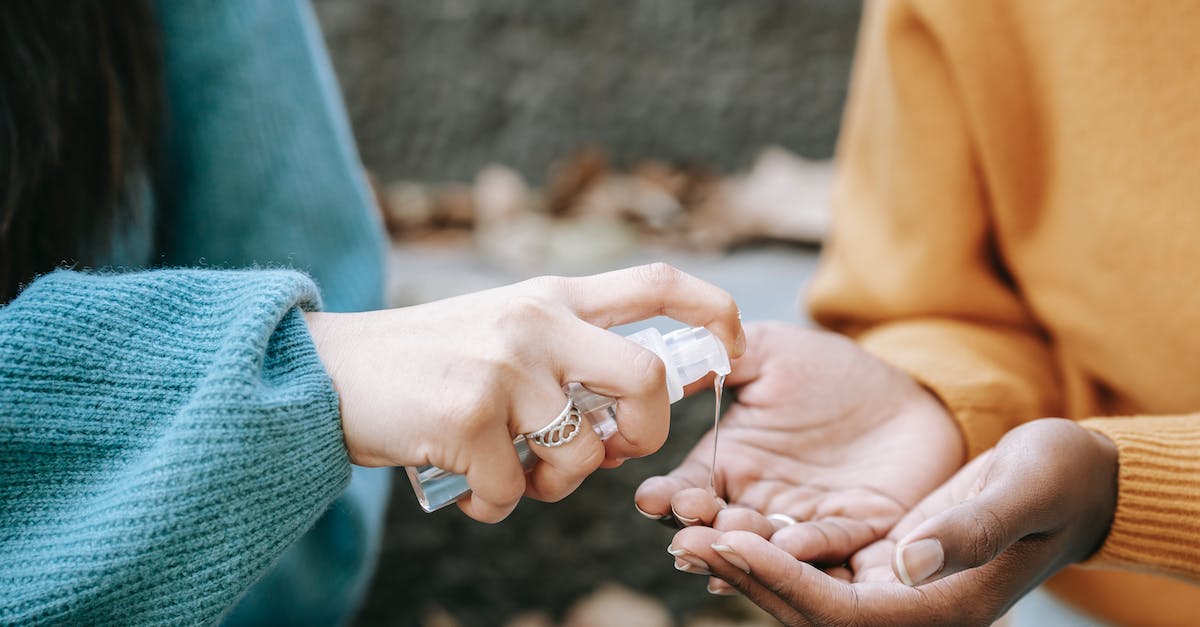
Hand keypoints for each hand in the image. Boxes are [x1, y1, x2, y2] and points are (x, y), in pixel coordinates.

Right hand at [305, 263, 743, 522]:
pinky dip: (495, 507)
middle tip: (616, 450)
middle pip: (647, 378)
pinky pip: (512, 494)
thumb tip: (619, 429)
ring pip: (582, 454)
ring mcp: (502, 368)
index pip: (657, 281)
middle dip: (649, 431)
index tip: (736, 346)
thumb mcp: (502, 330)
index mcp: (551, 296)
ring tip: (515, 476)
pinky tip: (469, 492)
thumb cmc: (426, 362)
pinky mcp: (465, 419)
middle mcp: (535, 322)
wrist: (328, 371)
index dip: (714, 310)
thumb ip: (564, 355)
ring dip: (555, 486)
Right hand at [636, 322, 962, 590]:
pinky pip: (830, 544)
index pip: (689, 487)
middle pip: (720, 526)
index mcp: (731, 462)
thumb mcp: (769, 351)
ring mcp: (804, 520)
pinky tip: (788, 545)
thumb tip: (660, 366)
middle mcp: (760, 500)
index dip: (668, 496)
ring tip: (731, 537)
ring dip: (747, 546)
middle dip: (700, 530)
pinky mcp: (856, 532)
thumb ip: (717, 359)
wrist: (908, 392)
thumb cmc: (832, 371)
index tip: (652, 499)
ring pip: (768, 543)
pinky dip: (808, 548)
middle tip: (686, 531)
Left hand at [663, 418, 1117, 624]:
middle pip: (810, 610)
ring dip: (748, 565)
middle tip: (684, 536)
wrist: (1074, 480)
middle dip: (746, 575)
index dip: (783, 580)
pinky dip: (771, 552)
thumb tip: (904, 562)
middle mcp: (911, 609)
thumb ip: (970, 528)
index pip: (842, 612)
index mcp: (943, 607)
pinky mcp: (884, 565)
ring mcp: (895, 590)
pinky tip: (730, 524)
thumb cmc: (1058, 478)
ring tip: (689, 530)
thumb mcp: (1023, 490)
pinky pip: (816, 569)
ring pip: (804, 592)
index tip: (731, 542)